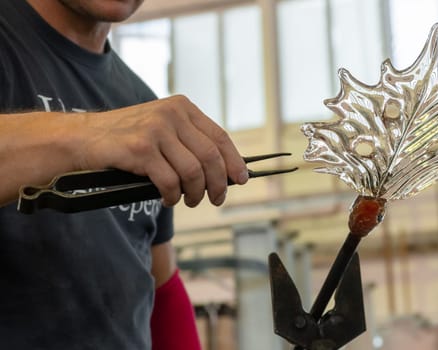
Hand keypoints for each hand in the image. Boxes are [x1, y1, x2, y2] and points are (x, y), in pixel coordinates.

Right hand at [76, 95, 248, 206]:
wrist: (84, 137)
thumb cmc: (127, 139)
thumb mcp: (162, 129)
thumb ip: (190, 142)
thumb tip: (224, 171)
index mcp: (182, 107)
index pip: (220, 136)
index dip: (234, 161)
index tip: (241, 179)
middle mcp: (172, 115)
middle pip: (211, 156)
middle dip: (218, 184)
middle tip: (216, 199)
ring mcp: (156, 130)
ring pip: (193, 171)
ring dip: (195, 193)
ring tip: (188, 201)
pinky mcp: (140, 148)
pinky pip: (170, 182)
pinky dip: (173, 196)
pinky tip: (168, 199)